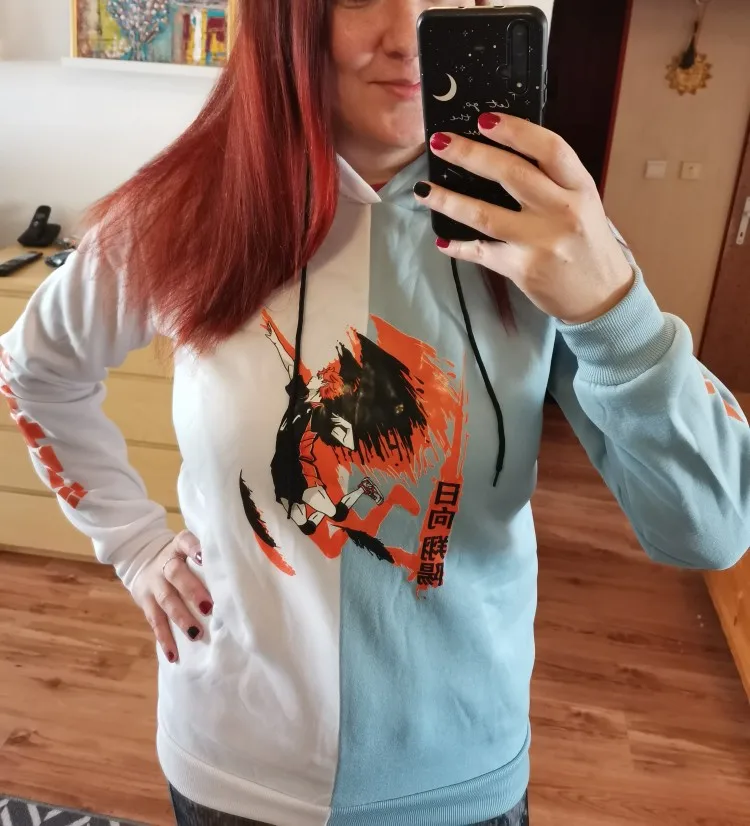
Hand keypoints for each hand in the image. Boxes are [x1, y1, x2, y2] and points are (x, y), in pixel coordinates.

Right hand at [131, 530, 212, 663]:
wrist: (142, 560)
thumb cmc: (182, 558)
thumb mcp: (189, 548)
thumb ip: (209, 556)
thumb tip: (243, 573)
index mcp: (179, 546)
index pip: (185, 542)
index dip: (194, 549)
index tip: (204, 558)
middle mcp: (165, 562)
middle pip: (175, 574)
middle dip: (192, 590)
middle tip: (208, 607)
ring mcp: (153, 583)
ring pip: (166, 600)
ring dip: (181, 617)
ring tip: (196, 634)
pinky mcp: (146, 602)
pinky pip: (154, 621)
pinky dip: (164, 639)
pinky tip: (174, 654)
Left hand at [414, 114, 634, 323]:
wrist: (602, 296)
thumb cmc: (588, 244)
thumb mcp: (583, 204)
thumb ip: (553, 182)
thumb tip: (501, 155)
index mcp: (580, 188)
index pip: (550, 148)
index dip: (516, 130)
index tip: (484, 120)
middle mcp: (562, 211)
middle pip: (511, 174)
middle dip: (470, 155)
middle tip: (440, 142)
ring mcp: (541, 242)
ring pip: (486, 215)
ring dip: (449, 201)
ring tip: (423, 191)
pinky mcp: (523, 269)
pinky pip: (482, 253)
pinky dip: (458, 246)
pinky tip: (441, 239)